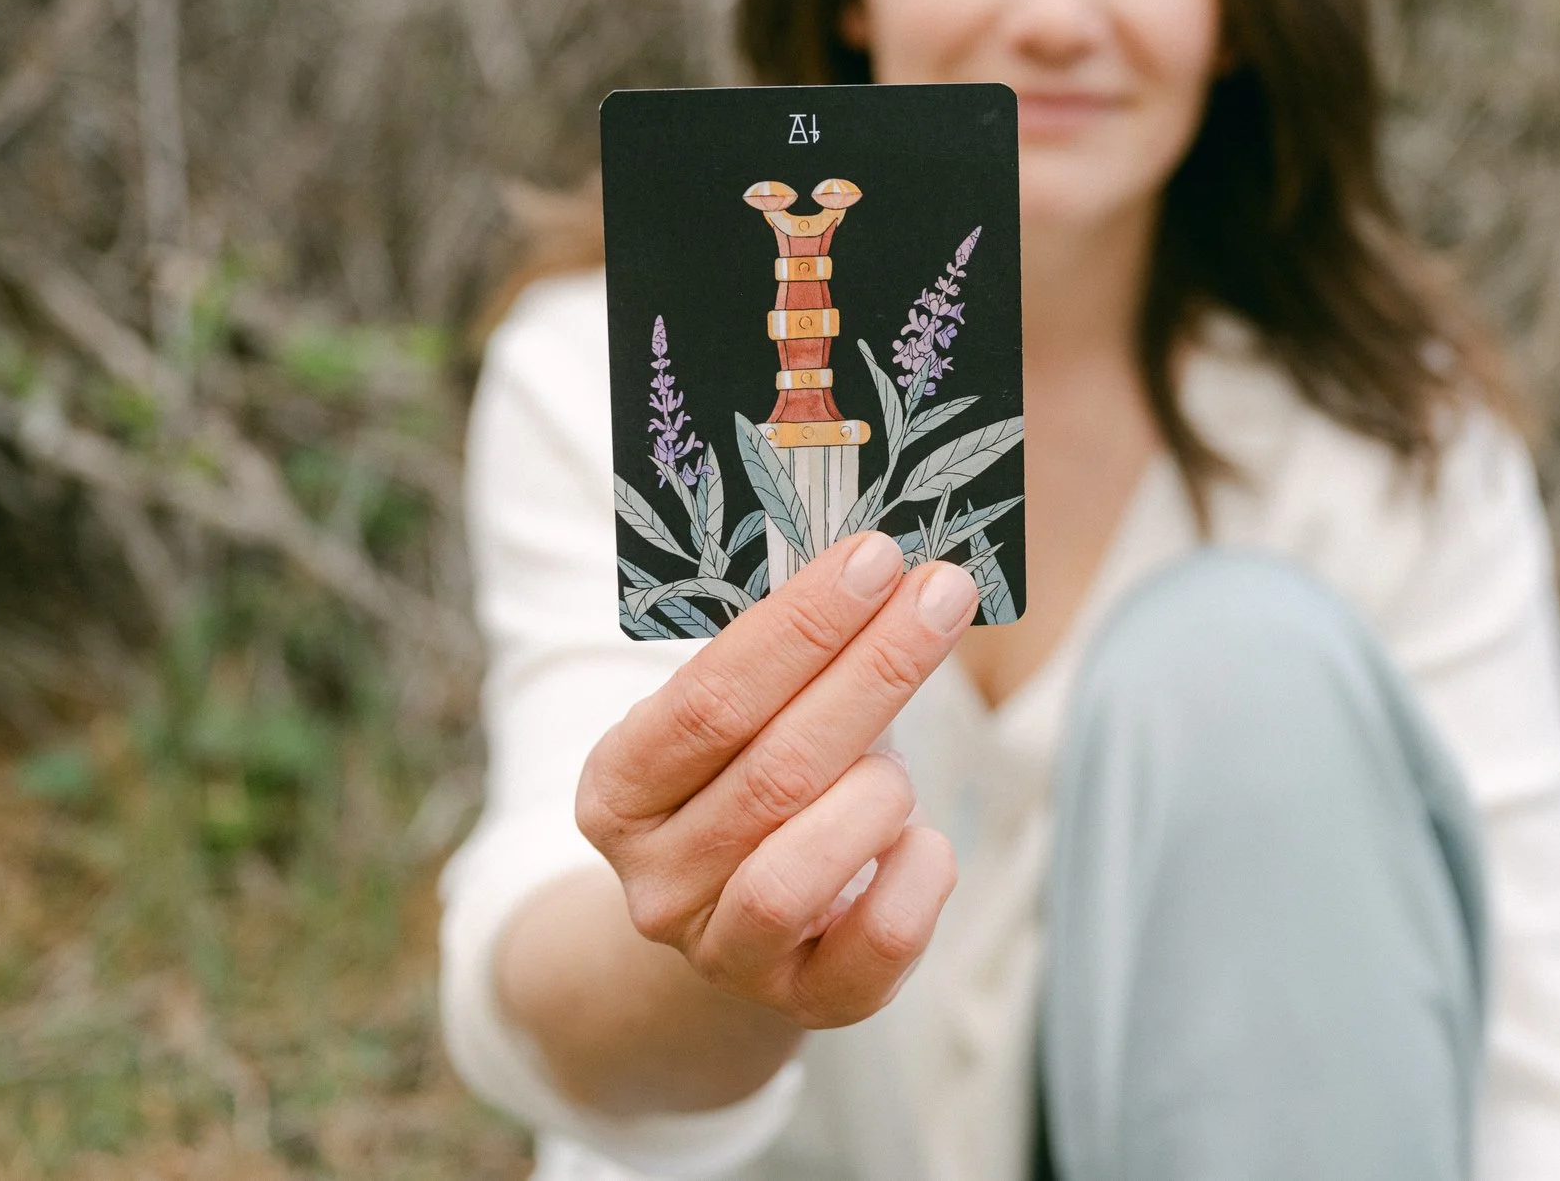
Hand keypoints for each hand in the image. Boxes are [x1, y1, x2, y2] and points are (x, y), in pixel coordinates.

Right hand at [575, 530, 975, 1029]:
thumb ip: (781, 655)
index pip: (710, 696)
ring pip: (799, 870)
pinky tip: (924, 840)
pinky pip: (872, 946)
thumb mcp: (735, 721)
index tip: (876, 558)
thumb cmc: (750, 783)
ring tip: (900, 763)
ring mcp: (723, 950)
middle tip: (941, 595)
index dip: (801, 627)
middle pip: (774, 768)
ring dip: (874, 792)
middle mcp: (655, 879)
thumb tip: (881, 559)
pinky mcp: (804, 1002)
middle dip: (872, 670)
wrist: (734, 927)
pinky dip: (914, 880)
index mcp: (618, 788)